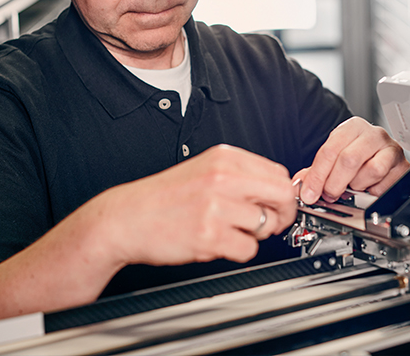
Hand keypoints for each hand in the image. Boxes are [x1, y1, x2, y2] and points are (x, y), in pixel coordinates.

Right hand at [104, 145, 298, 266]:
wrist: (126, 217)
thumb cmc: (164, 197)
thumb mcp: (204, 170)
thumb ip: (239, 175)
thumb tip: (275, 190)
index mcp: (224, 158)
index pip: (278, 173)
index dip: (282, 194)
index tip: (276, 205)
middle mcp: (223, 177)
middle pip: (282, 196)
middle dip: (281, 214)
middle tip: (269, 223)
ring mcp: (217, 206)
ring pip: (267, 225)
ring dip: (255, 235)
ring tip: (231, 231)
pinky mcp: (209, 234)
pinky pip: (248, 249)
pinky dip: (238, 252)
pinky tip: (218, 243)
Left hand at [295, 117, 409, 203]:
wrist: (382, 154)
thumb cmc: (357, 155)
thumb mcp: (334, 158)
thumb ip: (315, 172)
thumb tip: (299, 187)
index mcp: (352, 127)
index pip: (330, 150)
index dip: (317, 175)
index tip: (309, 194)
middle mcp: (374, 134)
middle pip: (349, 159)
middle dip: (334, 183)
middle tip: (329, 195)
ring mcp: (391, 149)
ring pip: (371, 171)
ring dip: (357, 185)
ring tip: (353, 186)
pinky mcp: (403, 166)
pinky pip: (386, 184)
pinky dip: (374, 192)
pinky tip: (369, 187)